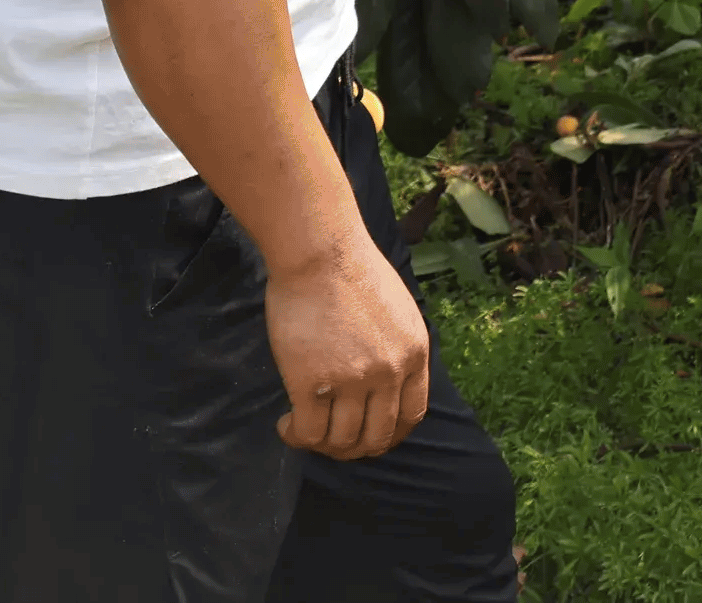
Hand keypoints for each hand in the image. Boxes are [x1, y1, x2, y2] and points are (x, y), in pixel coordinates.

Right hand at [263, 233, 430, 459]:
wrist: (320, 252)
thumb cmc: (352, 272)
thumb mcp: (398, 312)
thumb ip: (397, 350)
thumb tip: (385, 387)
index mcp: (415, 354)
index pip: (411, 415)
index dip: (389, 435)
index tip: (369, 436)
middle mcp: (390, 372)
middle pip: (377, 437)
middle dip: (353, 448)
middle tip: (331, 440)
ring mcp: (352, 380)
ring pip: (341, 441)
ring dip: (321, 445)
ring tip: (303, 429)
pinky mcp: (312, 383)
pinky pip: (309, 433)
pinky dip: (296, 436)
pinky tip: (287, 424)